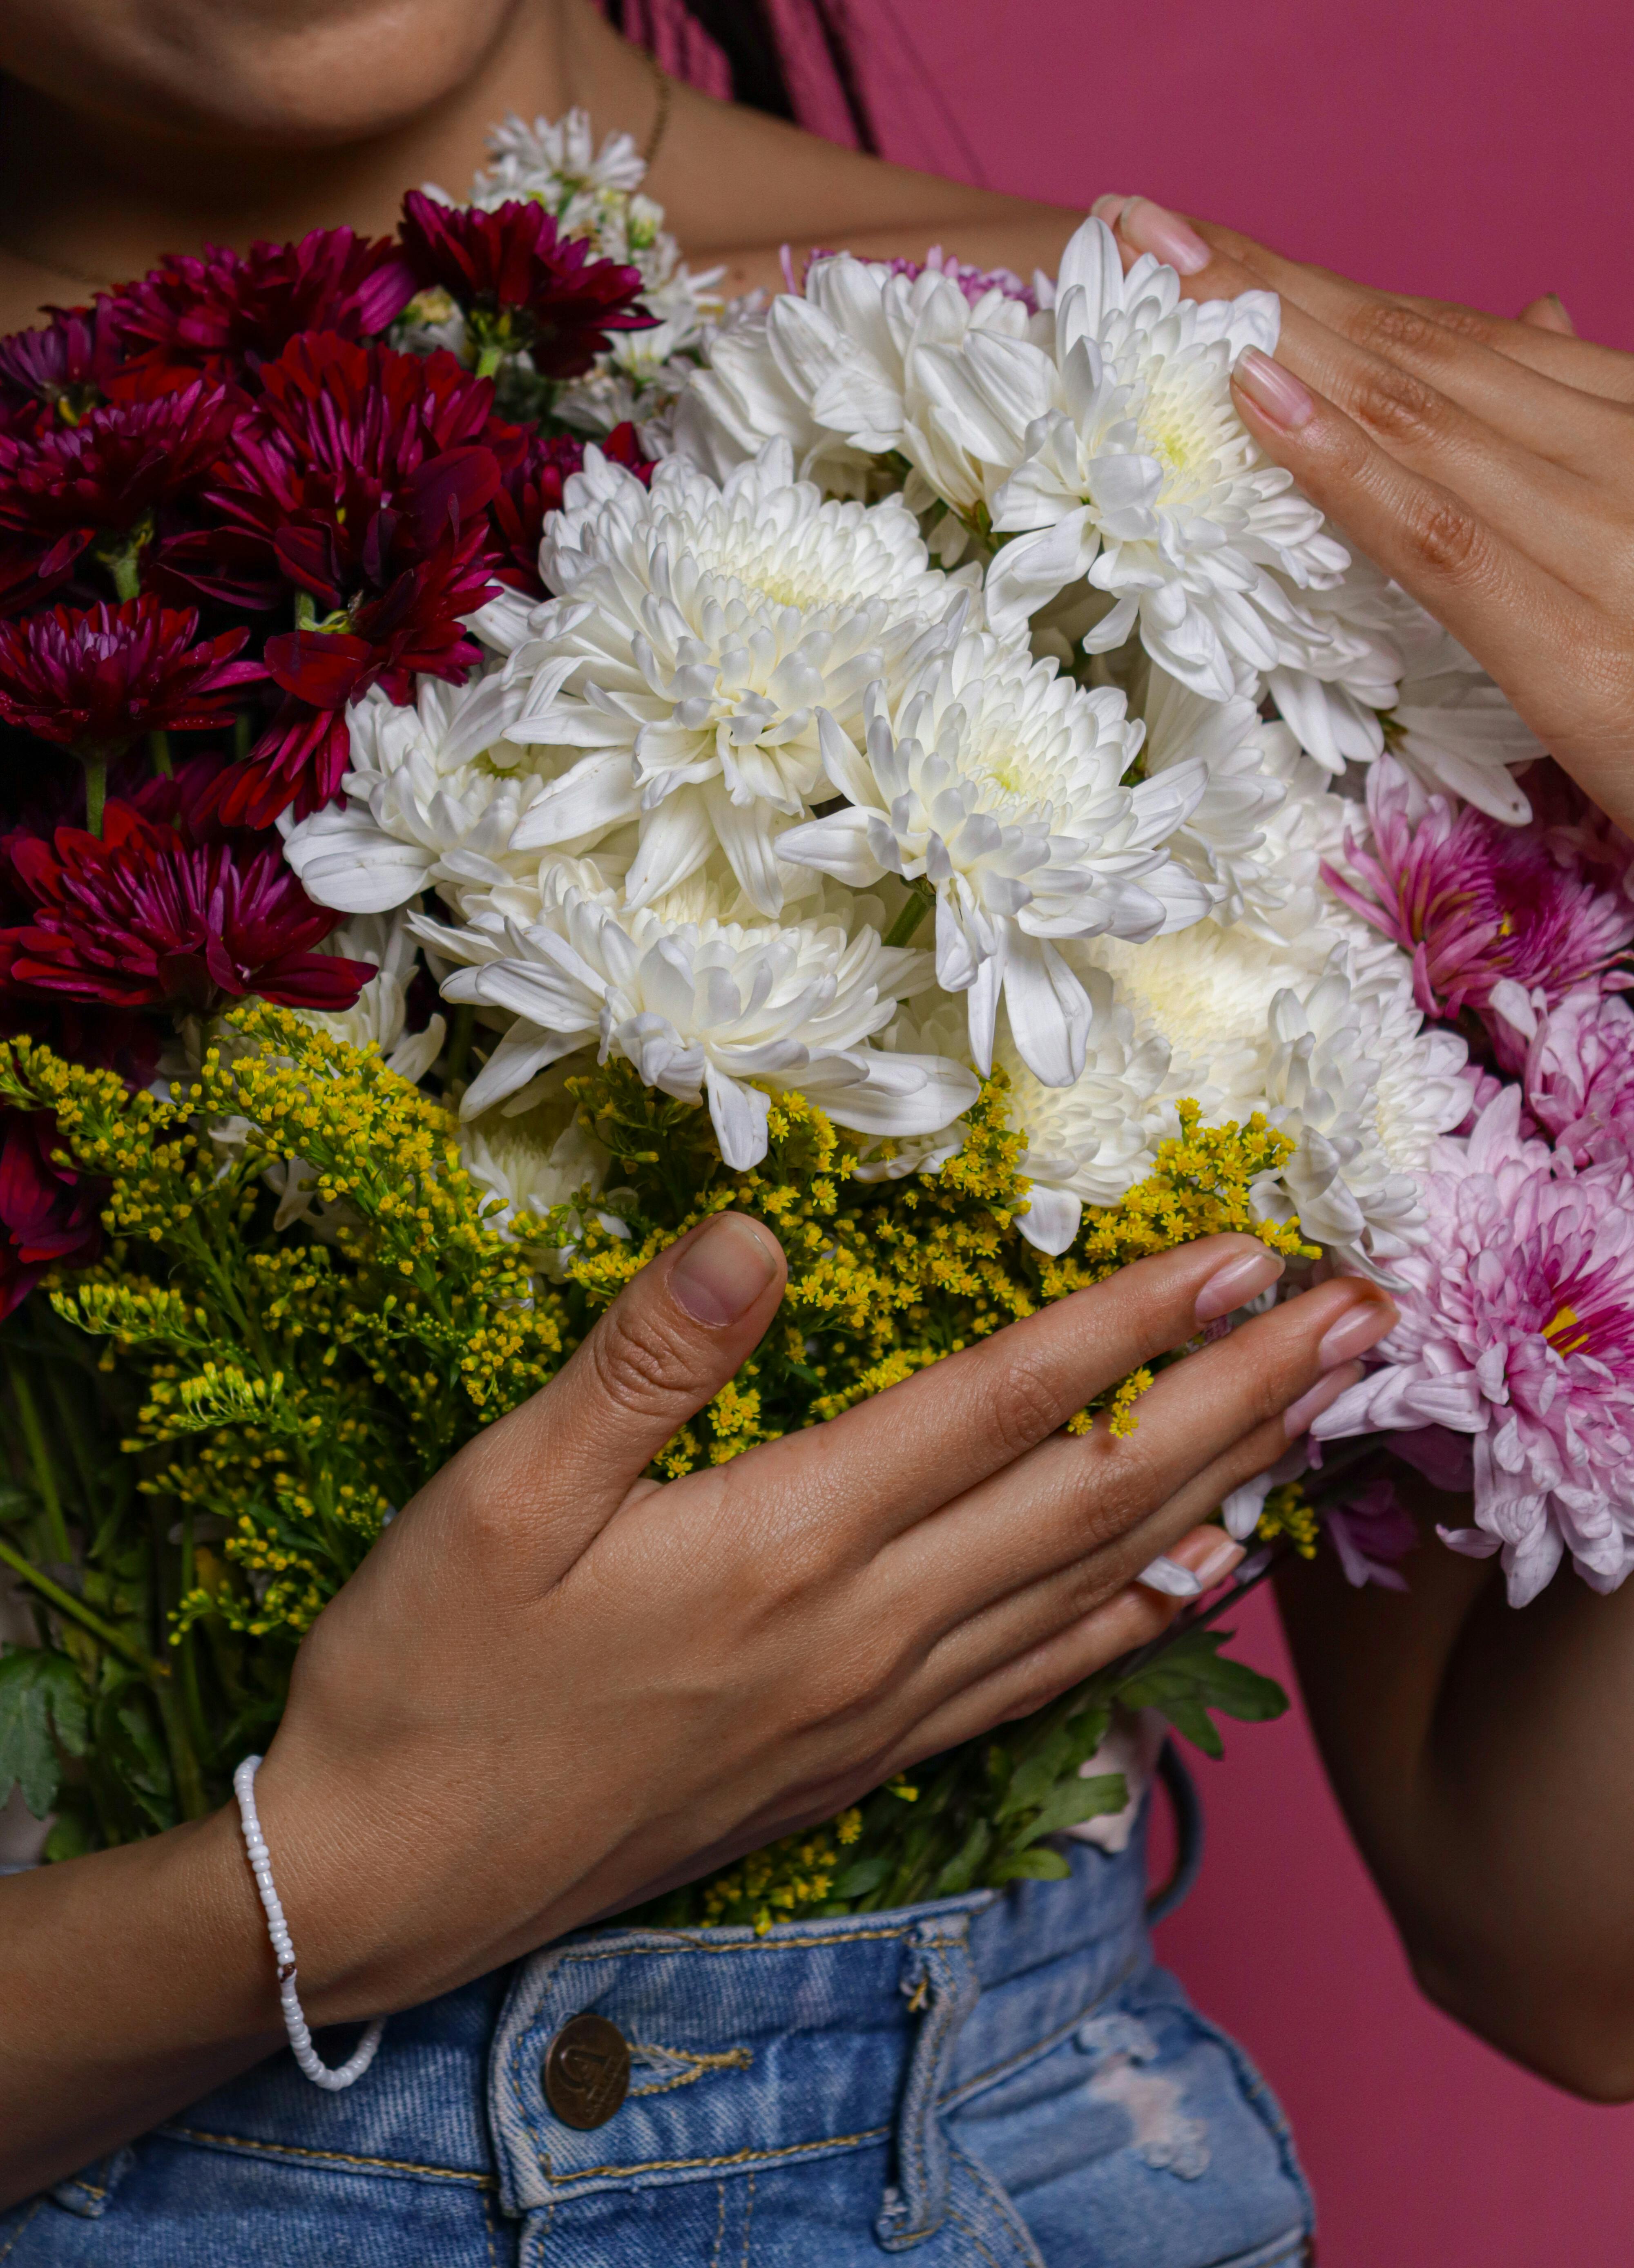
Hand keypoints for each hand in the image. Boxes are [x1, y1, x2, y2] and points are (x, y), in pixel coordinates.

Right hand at [0, 1211, 1393, 2197]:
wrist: (388, 1880)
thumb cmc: (432, 1672)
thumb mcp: (496, 1493)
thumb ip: (641, 1358)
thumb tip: (753, 1228)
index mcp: (785, 1540)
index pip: (1005, 1404)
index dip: (1135, 1321)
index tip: (1249, 1256)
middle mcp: (865, 1628)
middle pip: (1095, 1492)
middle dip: (1242, 1398)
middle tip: (1360, 1325)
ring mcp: (874, 1708)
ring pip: (1094, 1585)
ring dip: (1223, 1495)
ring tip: (1322, 1430)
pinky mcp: (856, 1761)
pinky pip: (1038, 1681)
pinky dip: (1136, 1623)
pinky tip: (1195, 1584)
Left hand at [1091, 193, 1633, 835]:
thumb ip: (1582, 426)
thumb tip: (1537, 314)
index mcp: (1629, 433)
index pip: (1452, 343)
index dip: (1320, 287)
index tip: (1205, 243)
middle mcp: (1621, 459)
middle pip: (1417, 356)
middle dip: (1270, 284)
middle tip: (1139, 223)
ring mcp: (1612, 541)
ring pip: (1418, 417)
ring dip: (1280, 338)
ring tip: (1162, 278)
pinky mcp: (1585, 644)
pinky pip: (1445, 539)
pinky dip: (1347, 464)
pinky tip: (1259, 400)